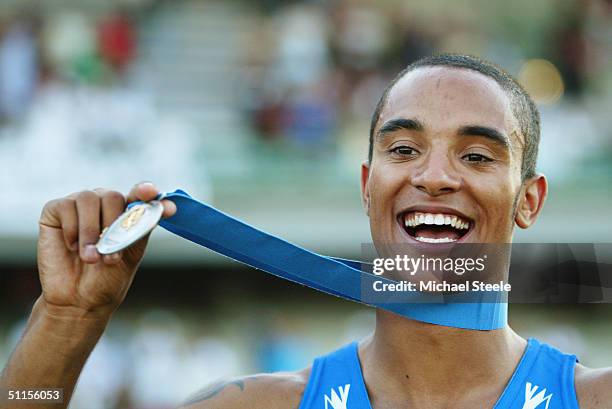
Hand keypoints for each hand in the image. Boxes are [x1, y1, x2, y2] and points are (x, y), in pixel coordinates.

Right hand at [37, 182, 175, 319]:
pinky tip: (72, 247)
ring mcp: (79, 205)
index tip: (151, 193)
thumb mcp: (132, 252)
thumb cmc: (107, 277)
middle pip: (112, 196)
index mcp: (124, 212)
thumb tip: (168, 206)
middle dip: (112, 226)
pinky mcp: (55, 210)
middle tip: (109, 255)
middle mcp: (102, 203)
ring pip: (88, 199)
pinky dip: (71, 229)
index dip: (145, 191)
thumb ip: (144, 226)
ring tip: (91, 258)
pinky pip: (65, 206)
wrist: (79, 301)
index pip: (138, 194)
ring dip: (91, 231)